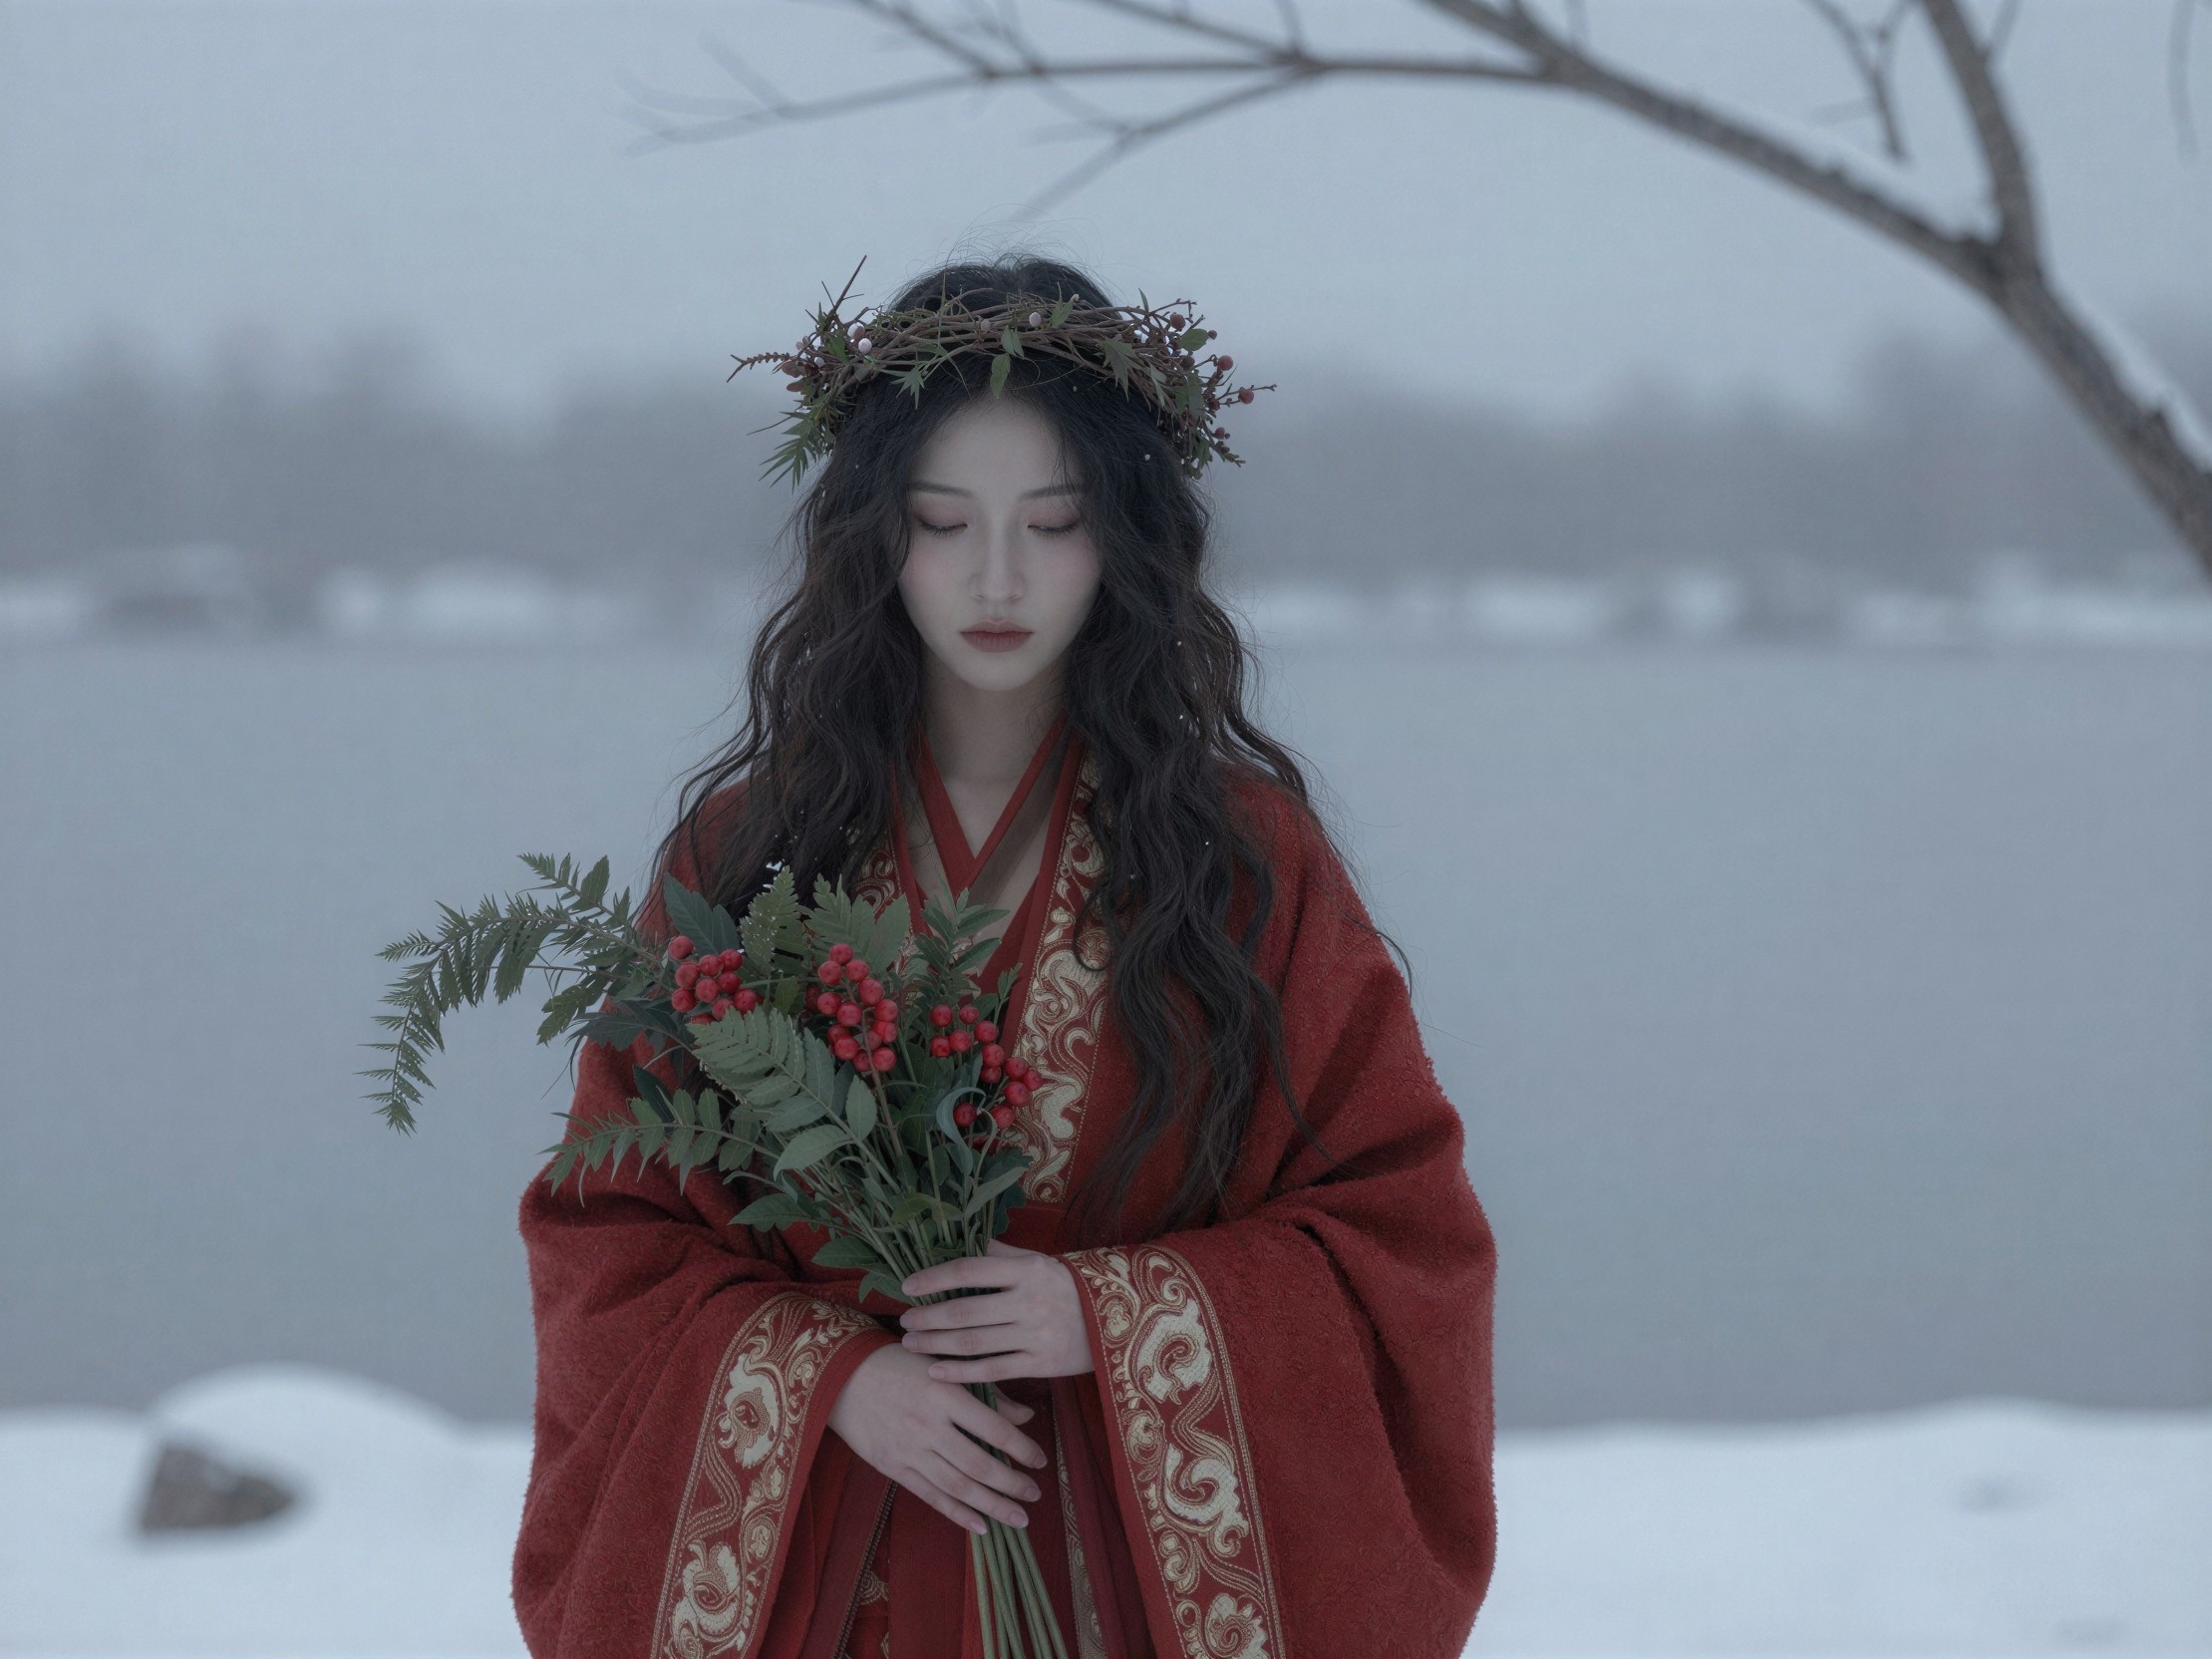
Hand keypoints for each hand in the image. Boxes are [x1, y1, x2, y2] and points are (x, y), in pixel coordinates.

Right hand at [827, 1343, 1048, 1534]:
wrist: (842, 1376)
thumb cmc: (900, 1365)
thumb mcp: (943, 1368)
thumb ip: (986, 1394)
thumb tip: (1026, 1418)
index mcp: (945, 1394)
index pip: (994, 1428)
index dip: (1022, 1448)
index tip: (1041, 1461)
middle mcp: (928, 1425)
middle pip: (978, 1464)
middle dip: (1011, 1484)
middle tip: (1035, 1494)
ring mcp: (908, 1449)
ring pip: (957, 1486)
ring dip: (992, 1506)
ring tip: (1018, 1517)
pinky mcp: (892, 1467)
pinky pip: (930, 1496)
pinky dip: (957, 1513)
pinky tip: (981, 1525)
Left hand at [897, 1238, 1094, 1384]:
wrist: (1117, 1322)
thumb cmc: (1069, 1287)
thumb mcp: (1039, 1262)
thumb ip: (1001, 1254)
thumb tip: (962, 1238)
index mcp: (1027, 1270)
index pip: (969, 1271)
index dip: (934, 1277)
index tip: (907, 1286)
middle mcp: (1029, 1301)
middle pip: (965, 1311)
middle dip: (928, 1317)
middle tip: (903, 1320)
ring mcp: (1035, 1336)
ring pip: (974, 1343)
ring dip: (935, 1345)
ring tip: (911, 1343)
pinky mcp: (1041, 1365)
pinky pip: (992, 1371)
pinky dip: (961, 1373)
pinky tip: (936, 1373)